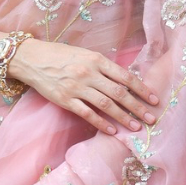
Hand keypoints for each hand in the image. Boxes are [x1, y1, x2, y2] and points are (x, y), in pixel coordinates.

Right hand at [11, 39, 159, 134]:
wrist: (31, 59)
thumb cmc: (59, 55)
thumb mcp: (84, 53)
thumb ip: (102, 66)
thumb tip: (124, 80)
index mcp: (96, 60)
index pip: (125, 76)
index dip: (142, 89)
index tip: (154, 99)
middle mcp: (88, 73)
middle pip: (119, 93)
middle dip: (137, 107)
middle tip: (150, 118)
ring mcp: (76, 87)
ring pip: (106, 105)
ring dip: (123, 117)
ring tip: (135, 127)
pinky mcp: (65, 99)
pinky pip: (87, 114)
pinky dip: (101, 123)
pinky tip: (112, 131)